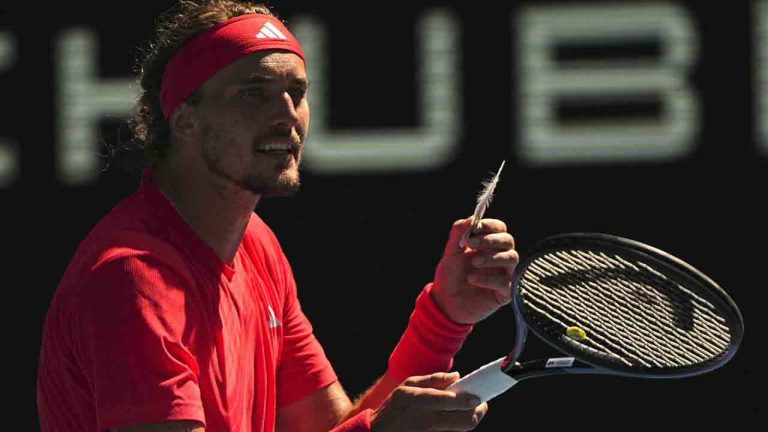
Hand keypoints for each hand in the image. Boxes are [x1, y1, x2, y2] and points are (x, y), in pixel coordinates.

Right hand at [372, 372, 486, 431]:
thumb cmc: (395, 406)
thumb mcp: (408, 385)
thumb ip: (434, 379)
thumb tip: (457, 376)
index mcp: (419, 400)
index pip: (450, 402)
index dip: (467, 400)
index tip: (477, 396)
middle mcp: (428, 419)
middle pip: (465, 421)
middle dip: (478, 411)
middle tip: (479, 402)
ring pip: (462, 427)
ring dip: (470, 417)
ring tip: (467, 407)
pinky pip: (454, 431)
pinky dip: (460, 423)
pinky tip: (456, 415)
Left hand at [431, 217, 517, 323]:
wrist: (445, 303)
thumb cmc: (450, 276)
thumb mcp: (450, 253)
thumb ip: (459, 233)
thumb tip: (472, 218)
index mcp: (488, 245)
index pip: (499, 228)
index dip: (490, 225)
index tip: (476, 228)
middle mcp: (499, 257)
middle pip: (508, 240)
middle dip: (490, 240)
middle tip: (471, 243)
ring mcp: (504, 274)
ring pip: (512, 258)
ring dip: (492, 257)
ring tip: (474, 262)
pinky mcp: (506, 292)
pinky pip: (506, 281)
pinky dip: (488, 278)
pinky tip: (472, 279)